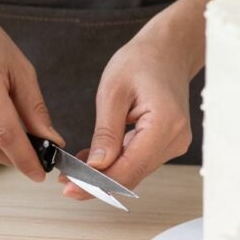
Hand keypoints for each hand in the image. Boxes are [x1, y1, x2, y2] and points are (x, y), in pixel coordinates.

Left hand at [62, 4, 199, 197]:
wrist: (167, 50)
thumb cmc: (141, 61)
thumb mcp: (113, 92)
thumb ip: (106, 132)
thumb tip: (95, 167)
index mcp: (165, 125)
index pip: (128, 169)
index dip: (97, 184)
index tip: (70, 189)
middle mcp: (174, 139)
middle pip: (131, 175)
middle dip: (96, 183)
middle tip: (64, 183)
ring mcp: (173, 143)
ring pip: (133, 171)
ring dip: (103, 174)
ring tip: (72, 171)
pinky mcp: (166, 143)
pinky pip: (137, 160)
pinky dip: (114, 163)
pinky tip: (90, 160)